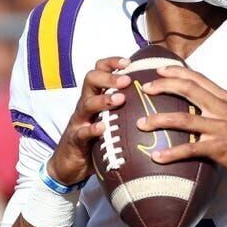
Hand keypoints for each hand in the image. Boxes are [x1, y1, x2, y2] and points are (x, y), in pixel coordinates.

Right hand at [45, 57, 130, 186]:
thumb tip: (156, 97)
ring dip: (103, 99)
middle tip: (127, 80)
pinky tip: (102, 128)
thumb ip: (126, 107)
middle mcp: (86, 104)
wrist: (69, 163)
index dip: (112, 62)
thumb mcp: (110, 118)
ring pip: (86, 103)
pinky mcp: (76, 140)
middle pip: (91, 79)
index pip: (99, 70)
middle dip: (109, 76)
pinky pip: (82, 132)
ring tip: (120, 99)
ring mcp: (79, 121)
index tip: (129, 62)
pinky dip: (92, 129)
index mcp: (95, 95)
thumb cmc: (96, 138)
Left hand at [137, 65, 226, 183]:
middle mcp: (222, 108)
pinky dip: (171, 153)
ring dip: (159, 120)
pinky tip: (156, 157)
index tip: (158, 70)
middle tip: (145, 90)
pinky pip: (190, 149)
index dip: (176, 72)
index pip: (198, 78)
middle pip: (188, 89)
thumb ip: (220, 104)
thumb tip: (200, 100)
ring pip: (183, 119)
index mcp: (226, 98)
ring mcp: (220, 127)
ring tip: (141, 123)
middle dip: (163, 86)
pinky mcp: (219, 148)